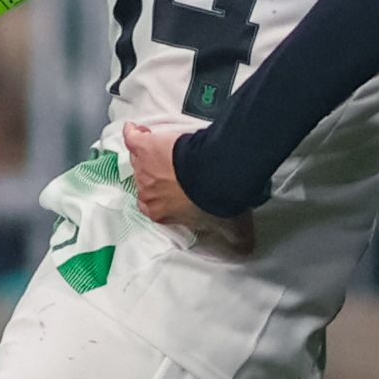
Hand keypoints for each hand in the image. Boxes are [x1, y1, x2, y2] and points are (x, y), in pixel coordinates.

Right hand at [121, 119, 253, 255]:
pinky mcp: (144, 147)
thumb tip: (245, 247)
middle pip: (147, 183)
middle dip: (158, 176)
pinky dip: (135, 134)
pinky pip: (133, 139)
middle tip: (176, 168)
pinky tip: (139, 130)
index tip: (175, 190)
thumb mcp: (229, 226)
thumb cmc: (215, 202)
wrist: (211, 176)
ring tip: (164, 148)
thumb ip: (234, 237)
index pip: (154, 206)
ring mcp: (144, 169)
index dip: (163, 197)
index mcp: (160, 212)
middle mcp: (147, 193)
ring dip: (151, 156)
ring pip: (142, 162)